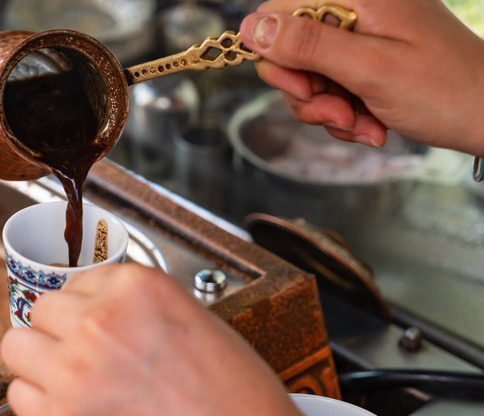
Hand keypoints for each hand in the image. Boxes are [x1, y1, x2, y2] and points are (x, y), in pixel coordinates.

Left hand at [0, 263, 328, 415]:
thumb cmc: (233, 392)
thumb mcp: (190, 316)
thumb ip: (134, 305)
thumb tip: (91, 309)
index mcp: (135, 287)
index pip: (79, 282)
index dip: (89, 307)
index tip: (99, 324)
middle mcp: (100, 321)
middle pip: (42, 310)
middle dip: (59, 330)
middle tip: (81, 351)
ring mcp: (76, 370)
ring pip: (17, 347)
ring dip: (40, 360)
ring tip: (70, 378)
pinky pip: (20, 395)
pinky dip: (39, 401)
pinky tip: (70, 408)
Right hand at [239, 0, 483, 155]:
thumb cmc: (444, 89)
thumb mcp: (369, 69)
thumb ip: (307, 45)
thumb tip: (250, 27)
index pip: (278, 11)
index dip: (278, 56)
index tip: (305, 88)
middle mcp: (354, 8)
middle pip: (288, 48)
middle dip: (307, 91)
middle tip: (338, 113)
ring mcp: (359, 35)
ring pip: (306, 75)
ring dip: (327, 110)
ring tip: (363, 124)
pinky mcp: (364, 60)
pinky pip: (328, 88)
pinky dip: (342, 114)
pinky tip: (370, 125)